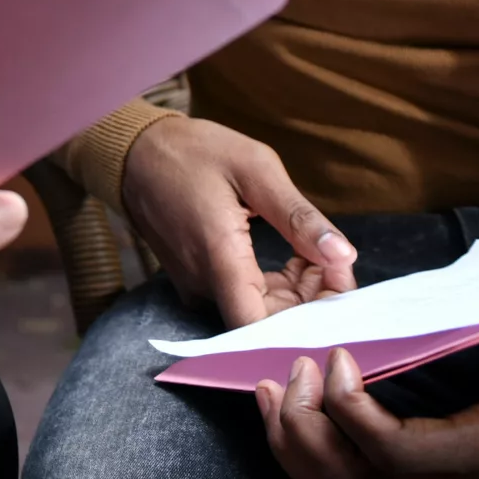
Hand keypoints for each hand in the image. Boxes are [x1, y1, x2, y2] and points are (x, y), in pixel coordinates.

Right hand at [120, 115, 356, 325]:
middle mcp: (204, 283)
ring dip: (299, 292)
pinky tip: (293, 257)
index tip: (339, 284)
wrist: (135, 150)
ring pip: (259, 310)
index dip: (311, 320)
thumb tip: (343, 255)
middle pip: (269, 321)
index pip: (263, 328)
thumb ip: (298, 217)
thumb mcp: (255, 168)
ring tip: (317, 251)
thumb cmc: (193, 151)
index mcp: (219, 257)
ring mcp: (197, 284)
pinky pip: (243, 297)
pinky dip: (276, 286)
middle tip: (337, 260)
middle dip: (314, 300)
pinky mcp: (197, 280)